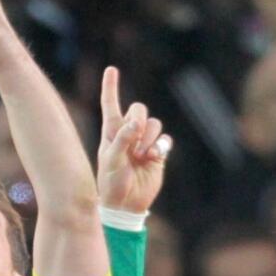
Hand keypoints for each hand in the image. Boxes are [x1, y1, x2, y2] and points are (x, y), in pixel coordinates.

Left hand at [95, 66, 169, 213]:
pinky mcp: (158, 153)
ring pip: (155, 124)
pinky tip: (154, 157)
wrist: (126, 205)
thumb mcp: (112, 161)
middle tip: (134, 139)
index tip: (111, 69)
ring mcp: (144, 143)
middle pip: (139, 110)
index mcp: (111, 132)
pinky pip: (165, 139)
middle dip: (139, 120)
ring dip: (150, 138)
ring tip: (142, 156)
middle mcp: (128, 134)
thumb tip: (137, 124)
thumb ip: (122, 140)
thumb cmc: (111, 183)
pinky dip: (161, 145)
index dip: (111, 87)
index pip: (110, 104)